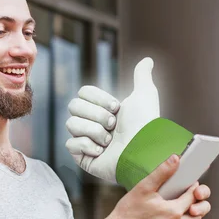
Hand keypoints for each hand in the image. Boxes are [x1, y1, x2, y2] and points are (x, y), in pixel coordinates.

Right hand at [65, 57, 159, 182]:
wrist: (143, 151)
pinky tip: (102, 151)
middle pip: (73, 106)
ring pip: (71, 124)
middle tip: (113, 125)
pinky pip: (70, 144)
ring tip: (109, 141)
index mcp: (104, 109)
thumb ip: (142, 76)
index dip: (98, 99)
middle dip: (96, 114)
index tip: (117, 107)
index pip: (83, 92)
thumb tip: (147, 60)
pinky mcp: (82, 157)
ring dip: (94, 131)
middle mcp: (93, 123)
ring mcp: (86, 141)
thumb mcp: (145, 94)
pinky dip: (87, 146)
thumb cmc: (145, 124)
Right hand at [89, 154, 202, 218]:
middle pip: (195, 214)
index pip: (192, 197)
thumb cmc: (127, 214)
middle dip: (193, 205)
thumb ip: (162, 173)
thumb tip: (175, 159)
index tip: (191, 185)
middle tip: (186, 198)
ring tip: (174, 210)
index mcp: (174, 211)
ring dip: (184, 218)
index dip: (193, 189)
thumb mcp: (143, 188)